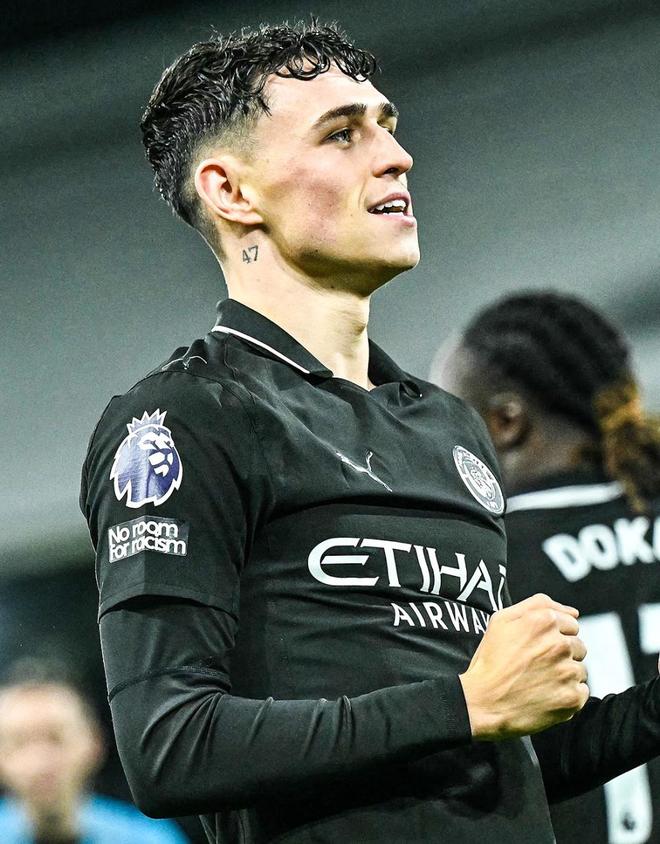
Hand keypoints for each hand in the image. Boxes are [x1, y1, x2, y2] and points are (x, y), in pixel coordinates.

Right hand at [459, 593, 588, 740]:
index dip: (555, 636)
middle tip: (538, 665)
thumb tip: (573, 612)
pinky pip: (581, 692)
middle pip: (578, 646)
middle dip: (562, 655)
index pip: (571, 624)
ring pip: (579, 670)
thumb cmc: (490, 661)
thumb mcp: (502, 620)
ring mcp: (567, 672)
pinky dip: (568, 695)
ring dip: (565, 675)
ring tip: (540, 682)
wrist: (483, 702)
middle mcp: (559, 644)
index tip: (539, 648)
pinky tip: (547, 695)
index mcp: (544, 621)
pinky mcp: (572, 698)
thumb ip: (537, 605)